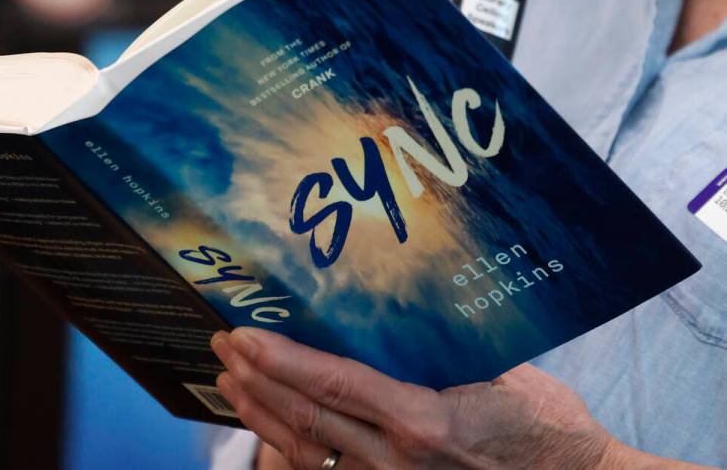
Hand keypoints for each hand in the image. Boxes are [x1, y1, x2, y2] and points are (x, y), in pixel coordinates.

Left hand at [210, 328, 708, 469]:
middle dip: (256, 381)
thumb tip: (397, 315)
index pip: (334, 383)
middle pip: (308, 418)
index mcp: (425, 420)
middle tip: (223, 346)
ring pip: (309, 453)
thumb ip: (443, 353)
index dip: (282, 359)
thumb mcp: (503, 373)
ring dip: (262, 415)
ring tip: (231, 381)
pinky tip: (269, 430)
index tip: (244, 335)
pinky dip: (292, 452)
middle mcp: (400, 460)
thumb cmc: (548, 428)